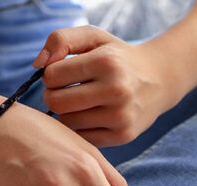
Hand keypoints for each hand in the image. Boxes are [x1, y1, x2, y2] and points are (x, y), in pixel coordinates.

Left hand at [34, 26, 179, 146]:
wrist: (159, 79)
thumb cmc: (117, 57)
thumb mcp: (93, 37)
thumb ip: (61, 40)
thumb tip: (37, 65)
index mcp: (106, 62)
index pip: (53, 76)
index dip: (51, 74)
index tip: (62, 73)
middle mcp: (116, 90)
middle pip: (56, 103)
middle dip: (53, 96)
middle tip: (63, 91)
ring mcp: (120, 117)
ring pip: (67, 123)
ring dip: (66, 113)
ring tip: (77, 102)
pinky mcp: (122, 136)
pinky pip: (82, 138)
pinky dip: (80, 128)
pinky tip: (88, 116)